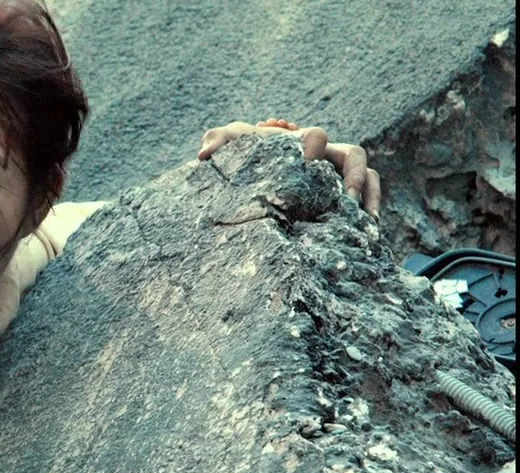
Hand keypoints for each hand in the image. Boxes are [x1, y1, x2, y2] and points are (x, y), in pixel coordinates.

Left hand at [195, 118, 381, 220]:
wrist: (246, 190)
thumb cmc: (240, 165)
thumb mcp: (228, 152)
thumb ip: (217, 141)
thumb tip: (203, 154)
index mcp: (298, 144)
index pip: (317, 136)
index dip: (317, 146)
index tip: (307, 163)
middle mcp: (323, 159)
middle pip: (354, 156)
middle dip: (356, 176)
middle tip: (348, 201)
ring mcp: (335, 180)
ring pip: (368, 178)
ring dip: (370, 198)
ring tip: (366, 224)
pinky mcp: (340, 202)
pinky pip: (364, 203)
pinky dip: (368, 215)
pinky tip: (363, 235)